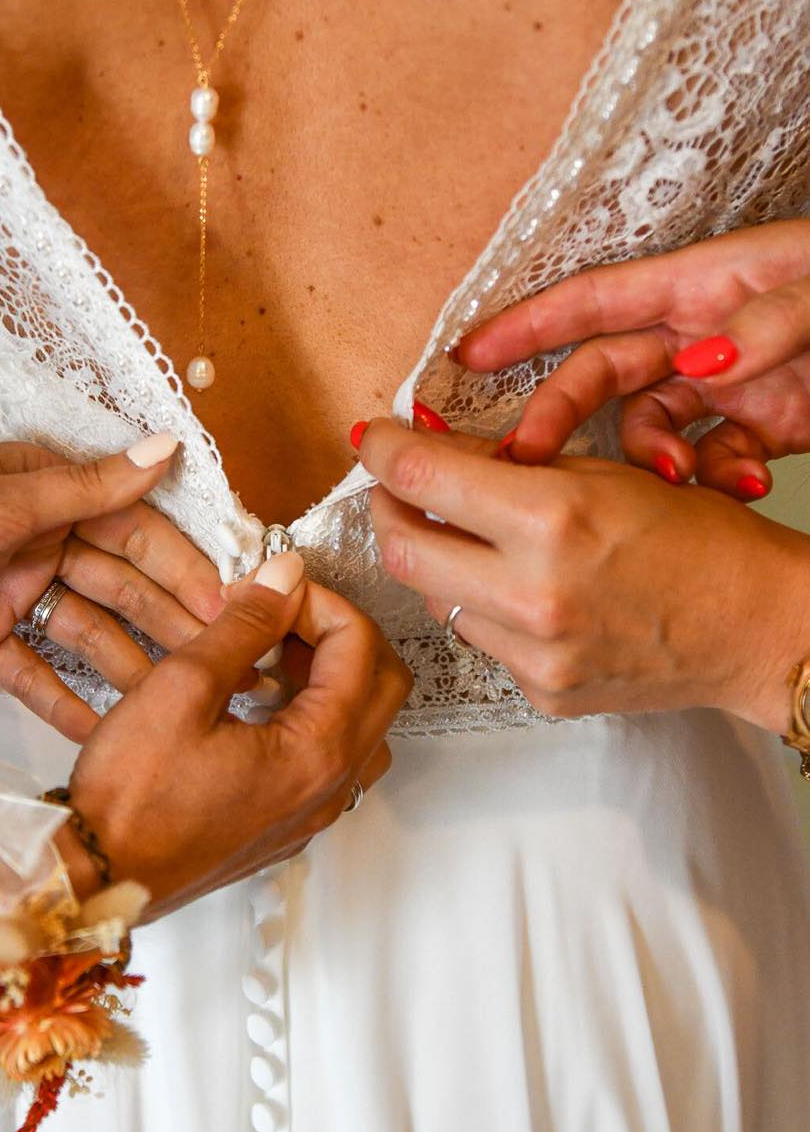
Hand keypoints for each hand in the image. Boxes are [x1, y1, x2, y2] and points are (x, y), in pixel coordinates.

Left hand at [0, 434, 224, 739]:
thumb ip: (85, 490)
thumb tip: (165, 448)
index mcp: (40, 490)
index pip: (133, 527)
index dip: (183, 566)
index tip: (231, 606)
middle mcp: (33, 538)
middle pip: (118, 584)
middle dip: (167, 624)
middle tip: (222, 668)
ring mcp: (8, 591)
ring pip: (85, 631)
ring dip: (127, 666)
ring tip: (173, 709)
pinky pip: (36, 672)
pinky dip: (67, 700)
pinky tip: (109, 730)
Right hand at [67, 554, 411, 914]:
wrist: (100, 876)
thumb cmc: (131, 796)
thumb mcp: (182, 688)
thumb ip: (244, 626)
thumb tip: (285, 580)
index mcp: (317, 750)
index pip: (360, 647)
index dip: (318, 602)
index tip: (269, 590)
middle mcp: (330, 788)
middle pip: (384, 686)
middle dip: (341, 636)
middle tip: (282, 615)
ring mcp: (312, 814)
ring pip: (365, 728)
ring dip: (335, 680)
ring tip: (274, 657)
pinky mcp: (287, 828)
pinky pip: (333, 764)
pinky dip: (316, 720)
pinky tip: (260, 706)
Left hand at [359, 417, 809, 733]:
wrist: (757, 627)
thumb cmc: (700, 540)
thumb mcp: (605, 475)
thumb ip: (514, 467)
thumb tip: (436, 449)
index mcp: (552, 519)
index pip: (422, 479)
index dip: (383, 451)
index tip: (373, 439)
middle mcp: (532, 593)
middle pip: (402, 552)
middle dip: (388, 512)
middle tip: (396, 490)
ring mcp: (534, 653)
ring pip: (438, 601)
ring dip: (443, 565)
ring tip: (481, 543)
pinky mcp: (541, 692)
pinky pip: (483, 642)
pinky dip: (488, 610)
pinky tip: (530, 594)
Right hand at [456, 220, 809, 497]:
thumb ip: (770, 320)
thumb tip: (704, 358)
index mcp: (704, 283)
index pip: (594, 302)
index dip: (525, 327)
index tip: (463, 358)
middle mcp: (703, 333)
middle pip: (603, 378)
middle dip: (560, 420)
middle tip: (529, 463)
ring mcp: (727, 384)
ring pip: (651, 434)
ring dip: (654, 464)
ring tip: (688, 483)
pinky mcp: (758, 428)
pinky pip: (710, 463)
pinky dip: (717, 481)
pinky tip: (745, 490)